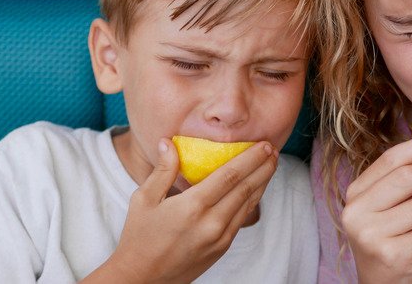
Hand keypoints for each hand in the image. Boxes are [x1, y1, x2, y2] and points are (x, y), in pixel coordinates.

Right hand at [82, 138, 277, 283]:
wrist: (142, 279)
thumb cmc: (139, 237)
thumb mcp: (143, 200)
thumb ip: (162, 170)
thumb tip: (168, 142)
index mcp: (192, 207)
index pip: (230, 176)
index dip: (250, 158)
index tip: (263, 144)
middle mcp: (211, 223)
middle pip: (246, 188)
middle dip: (263, 166)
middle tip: (273, 149)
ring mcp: (220, 238)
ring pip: (248, 204)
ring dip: (262, 182)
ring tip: (271, 164)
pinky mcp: (222, 248)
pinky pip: (242, 218)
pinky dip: (252, 200)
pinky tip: (256, 188)